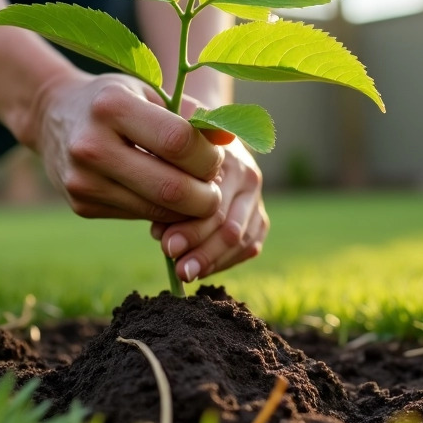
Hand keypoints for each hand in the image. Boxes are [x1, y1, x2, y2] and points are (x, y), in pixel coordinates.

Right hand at [31, 72, 224, 220]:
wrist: (54, 116)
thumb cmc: (116, 98)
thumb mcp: (150, 91)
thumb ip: (191, 115)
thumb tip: (232, 139)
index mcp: (111, 106)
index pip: (179, 142)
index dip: (209, 156)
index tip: (216, 157)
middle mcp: (90, 145)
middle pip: (171, 188)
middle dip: (206, 196)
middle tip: (215, 189)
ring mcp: (82, 180)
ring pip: (158, 211)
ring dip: (187, 209)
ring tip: (194, 191)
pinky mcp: (80, 205)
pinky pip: (139, 216)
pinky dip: (162, 213)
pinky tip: (163, 194)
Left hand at [152, 137, 267, 281]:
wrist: (212, 148)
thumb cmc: (182, 158)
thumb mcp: (173, 164)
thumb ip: (168, 195)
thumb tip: (161, 235)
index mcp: (228, 159)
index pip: (214, 205)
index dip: (190, 230)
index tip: (167, 246)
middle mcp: (249, 177)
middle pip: (230, 227)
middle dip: (201, 251)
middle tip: (179, 270)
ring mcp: (258, 199)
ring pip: (242, 242)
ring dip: (212, 261)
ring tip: (187, 273)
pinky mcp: (261, 219)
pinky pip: (248, 248)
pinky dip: (224, 261)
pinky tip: (203, 270)